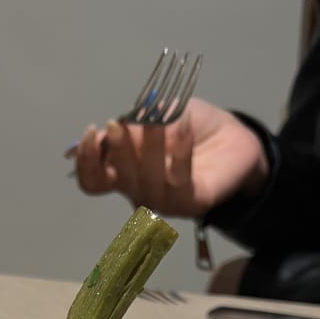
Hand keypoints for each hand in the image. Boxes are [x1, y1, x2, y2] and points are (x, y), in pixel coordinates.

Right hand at [73, 98, 268, 219]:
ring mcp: (165, 201)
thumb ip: (133, 125)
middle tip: (123, 123)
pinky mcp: (191, 203)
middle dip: (118, 150)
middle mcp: (140, 191)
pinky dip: (180, 150)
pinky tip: (184, 125)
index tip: (92, 131)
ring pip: (147, 181)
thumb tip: (105, 132)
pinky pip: (179, 180)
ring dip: (151, 146)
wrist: (233, 137)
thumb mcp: (158, 116)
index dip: (86, 162)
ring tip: (161, 118)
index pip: (94, 181)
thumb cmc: (191, 128)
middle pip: (117, 180)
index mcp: (124, 173)